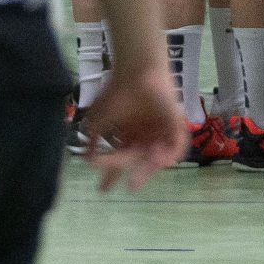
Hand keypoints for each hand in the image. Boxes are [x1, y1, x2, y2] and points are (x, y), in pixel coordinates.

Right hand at [83, 65, 186, 190]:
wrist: (135, 73)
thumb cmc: (116, 93)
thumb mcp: (97, 119)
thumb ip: (92, 140)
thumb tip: (85, 159)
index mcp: (129, 133)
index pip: (121, 158)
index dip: (111, 174)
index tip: (102, 190)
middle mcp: (145, 134)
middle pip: (142, 162)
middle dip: (138, 176)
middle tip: (131, 188)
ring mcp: (161, 130)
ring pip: (159, 156)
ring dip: (152, 166)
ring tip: (143, 169)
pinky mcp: (175, 124)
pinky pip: (178, 145)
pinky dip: (170, 154)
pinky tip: (157, 157)